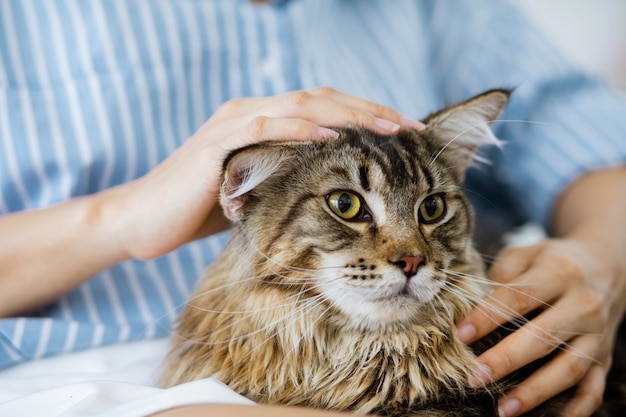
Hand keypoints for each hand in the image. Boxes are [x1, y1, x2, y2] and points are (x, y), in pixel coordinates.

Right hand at [105, 87, 424, 258]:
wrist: (142, 221)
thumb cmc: (200, 210)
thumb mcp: (256, 191)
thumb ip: (287, 178)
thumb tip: (331, 189)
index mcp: (263, 121)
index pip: (324, 109)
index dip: (367, 117)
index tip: (406, 134)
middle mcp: (251, 111)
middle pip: (322, 99)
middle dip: (369, 112)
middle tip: (411, 126)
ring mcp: (233, 123)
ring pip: (301, 107)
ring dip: (348, 116)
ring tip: (387, 129)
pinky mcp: (218, 144)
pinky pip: (266, 128)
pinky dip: (301, 131)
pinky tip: (334, 139)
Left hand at [457, 236, 625, 416]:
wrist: (606, 266)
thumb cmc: (552, 262)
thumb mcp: (527, 254)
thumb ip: (501, 274)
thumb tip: (475, 305)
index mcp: (558, 273)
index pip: (519, 296)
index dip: (488, 316)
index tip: (461, 335)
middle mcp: (582, 305)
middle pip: (544, 336)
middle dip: (507, 359)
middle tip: (475, 377)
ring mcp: (597, 335)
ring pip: (570, 368)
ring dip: (536, 392)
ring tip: (504, 408)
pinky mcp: (605, 358)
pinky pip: (593, 389)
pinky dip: (575, 409)